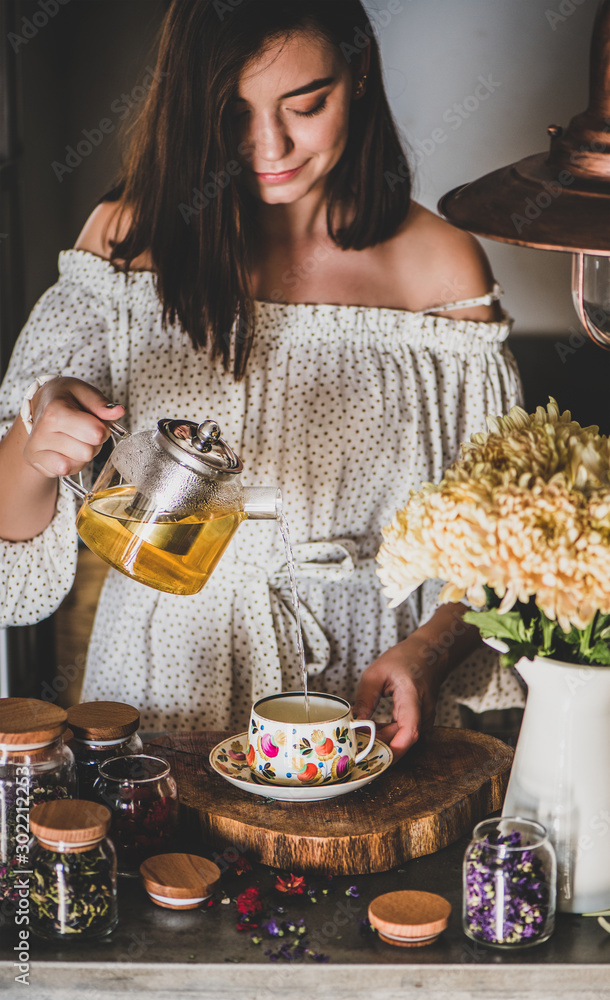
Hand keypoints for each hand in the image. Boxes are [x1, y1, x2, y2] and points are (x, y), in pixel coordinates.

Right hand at [23, 377, 124, 478]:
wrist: (41, 405)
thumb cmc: (64, 398)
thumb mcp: (83, 391)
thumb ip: (101, 403)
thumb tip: (118, 412)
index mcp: (55, 410)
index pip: (95, 433)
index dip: (103, 429)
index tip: (96, 421)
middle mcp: (42, 432)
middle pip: (88, 452)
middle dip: (94, 442)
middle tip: (84, 430)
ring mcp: (36, 449)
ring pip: (79, 463)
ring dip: (84, 453)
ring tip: (75, 438)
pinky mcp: (36, 461)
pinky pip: (67, 471)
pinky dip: (73, 463)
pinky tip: (67, 449)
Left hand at [353, 637, 439, 761]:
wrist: (430, 653)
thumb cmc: (406, 658)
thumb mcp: (377, 673)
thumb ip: (365, 700)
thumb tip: (353, 723)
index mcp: (412, 697)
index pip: (409, 732)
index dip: (393, 749)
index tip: (372, 756)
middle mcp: (423, 713)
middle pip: (402, 740)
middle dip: (378, 747)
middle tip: (353, 745)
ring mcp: (424, 719)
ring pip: (402, 740)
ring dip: (381, 741)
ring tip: (359, 734)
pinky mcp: (420, 721)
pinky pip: (403, 735)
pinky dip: (387, 735)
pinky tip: (372, 729)